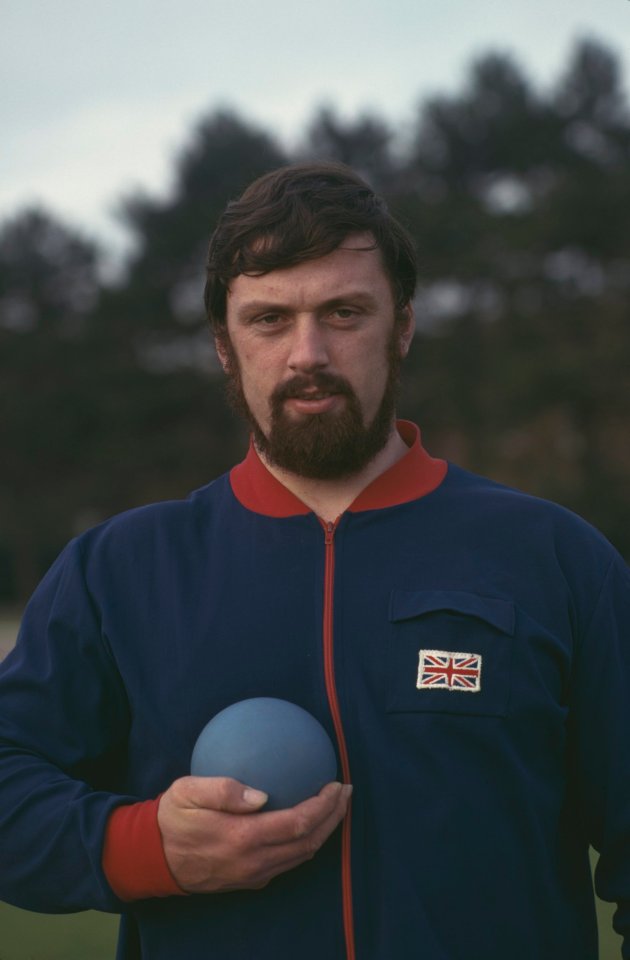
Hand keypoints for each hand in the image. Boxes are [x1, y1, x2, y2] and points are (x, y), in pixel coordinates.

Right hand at [157, 776, 351, 893]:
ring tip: (335, 805)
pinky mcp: (250, 880)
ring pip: (302, 855)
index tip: (336, 784)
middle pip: (309, 841)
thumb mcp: (187, 792)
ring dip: (324, 830)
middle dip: (334, 816)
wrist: (153, 859)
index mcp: (242, 837)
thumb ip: (223, 789)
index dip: (324, 806)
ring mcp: (254, 874)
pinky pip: (288, 861)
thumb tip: (262, 795)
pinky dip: (306, 841)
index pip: (298, 823)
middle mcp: (254, 861)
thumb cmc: (171, 818)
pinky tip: (308, 821)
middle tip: (345, 791)